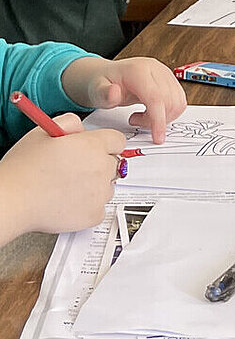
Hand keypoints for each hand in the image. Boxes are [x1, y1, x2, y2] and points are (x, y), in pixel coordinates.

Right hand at [0, 114, 125, 243]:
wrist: (13, 199)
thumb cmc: (25, 167)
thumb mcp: (45, 131)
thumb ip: (70, 123)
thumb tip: (81, 129)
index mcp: (93, 145)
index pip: (118, 141)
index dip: (105, 144)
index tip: (96, 149)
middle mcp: (101, 168)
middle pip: (114, 163)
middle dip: (99, 164)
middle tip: (75, 168)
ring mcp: (99, 193)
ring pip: (108, 186)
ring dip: (95, 186)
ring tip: (68, 186)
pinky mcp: (93, 215)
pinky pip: (101, 208)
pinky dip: (89, 207)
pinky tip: (70, 201)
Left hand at [61, 56, 186, 142]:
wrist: (108, 75)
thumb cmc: (102, 83)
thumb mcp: (96, 90)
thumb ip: (104, 93)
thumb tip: (114, 92)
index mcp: (138, 70)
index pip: (156, 97)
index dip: (158, 120)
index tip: (158, 138)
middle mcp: (156, 69)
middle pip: (169, 101)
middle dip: (156, 120)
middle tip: (134, 120)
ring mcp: (165, 73)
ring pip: (177, 102)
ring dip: (163, 117)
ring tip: (142, 116)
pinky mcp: (171, 80)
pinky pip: (179, 101)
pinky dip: (168, 113)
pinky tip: (150, 112)